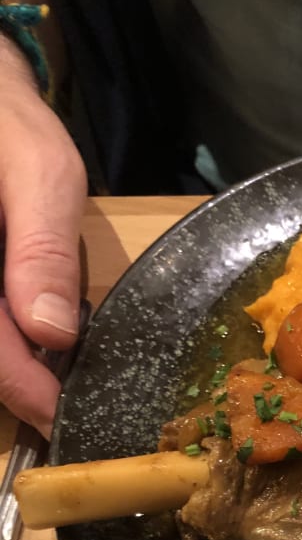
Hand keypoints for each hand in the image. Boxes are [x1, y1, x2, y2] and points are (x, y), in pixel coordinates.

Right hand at [0, 36, 86, 435]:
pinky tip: (23, 346)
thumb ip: (41, 249)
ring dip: (4, 366)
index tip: (58, 418)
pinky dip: (1, 341)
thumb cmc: (5, 121)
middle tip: (57, 411)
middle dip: (12, 383)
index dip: (22, 389)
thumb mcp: (39, 170)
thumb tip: (51, 333)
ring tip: (44, 388)